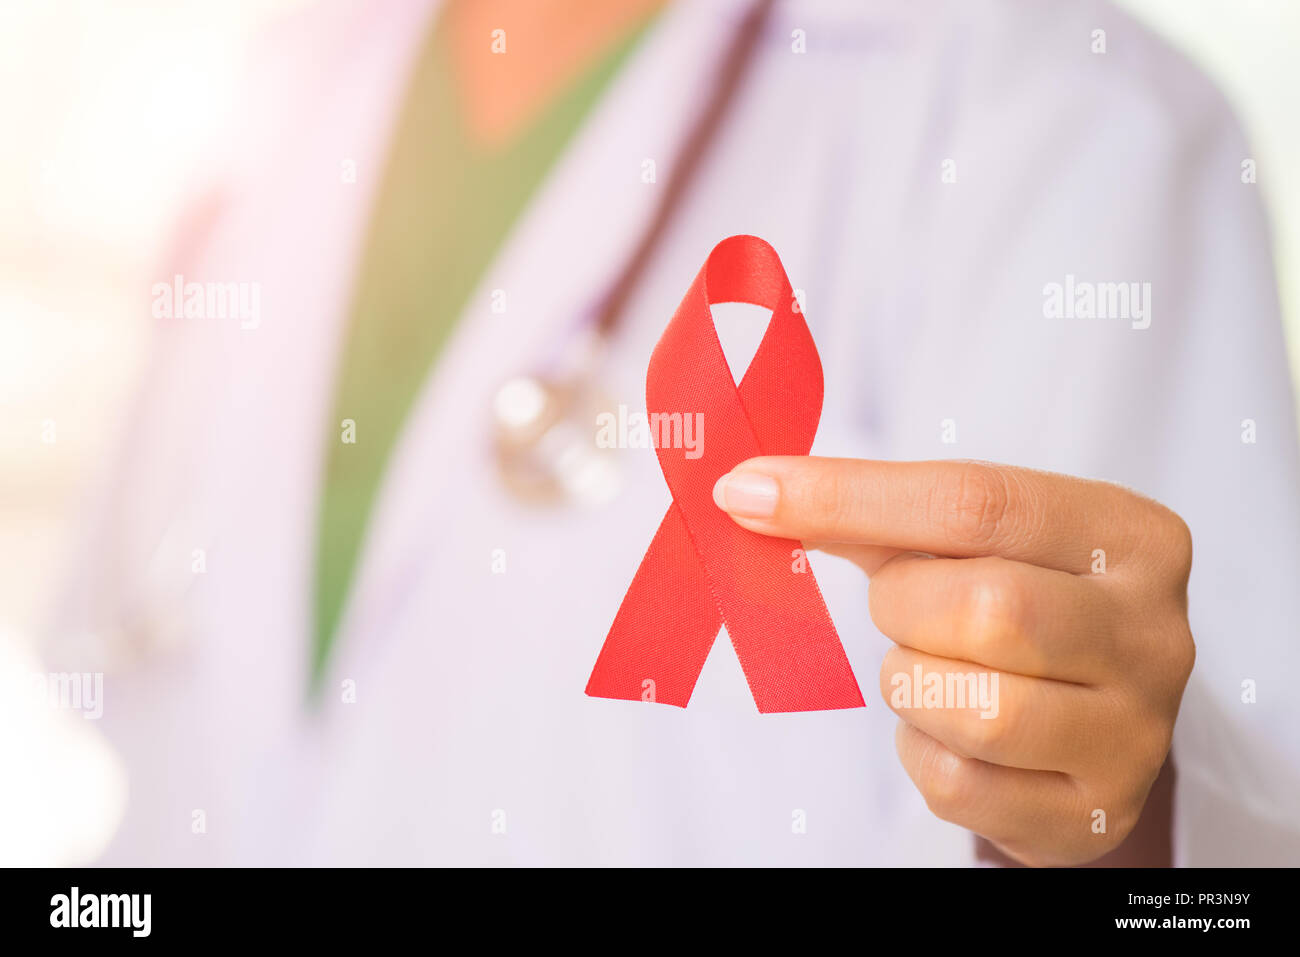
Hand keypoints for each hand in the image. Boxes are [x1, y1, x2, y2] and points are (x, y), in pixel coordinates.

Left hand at [712, 457, 1194, 865]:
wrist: (1090, 716)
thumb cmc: (1020, 604)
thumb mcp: (975, 543)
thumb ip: (876, 515)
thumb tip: (753, 493)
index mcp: (1129, 538)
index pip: (979, 503)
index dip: (851, 497)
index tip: (754, 491)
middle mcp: (1154, 634)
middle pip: (989, 610)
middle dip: (905, 609)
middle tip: (901, 608)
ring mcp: (1136, 734)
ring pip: (977, 711)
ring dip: (912, 685)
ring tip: (930, 668)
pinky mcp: (1095, 813)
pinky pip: (961, 785)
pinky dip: (921, 753)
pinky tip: (945, 728)